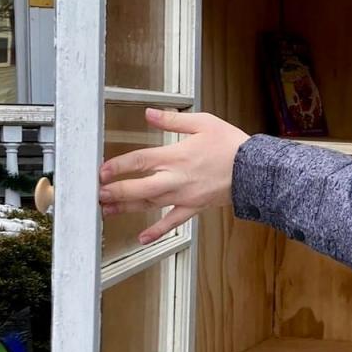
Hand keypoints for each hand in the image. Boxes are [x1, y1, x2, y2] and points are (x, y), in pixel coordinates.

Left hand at [98, 107, 248, 244]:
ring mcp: (184, 196)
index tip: (102, 171)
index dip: (118, 166)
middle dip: (115, 191)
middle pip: (138, 187)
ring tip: (107, 210)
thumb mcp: (203, 123)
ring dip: (127, 208)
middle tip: (97, 194)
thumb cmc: (231, 145)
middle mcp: (176, 179)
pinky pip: (173, 221)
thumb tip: (149, 114)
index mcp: (176, 156)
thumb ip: (172, 120)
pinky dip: (157, 231)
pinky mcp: (194, 207)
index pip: (139, 160)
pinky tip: (143, 238)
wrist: (254, 171)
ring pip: (150, 204)